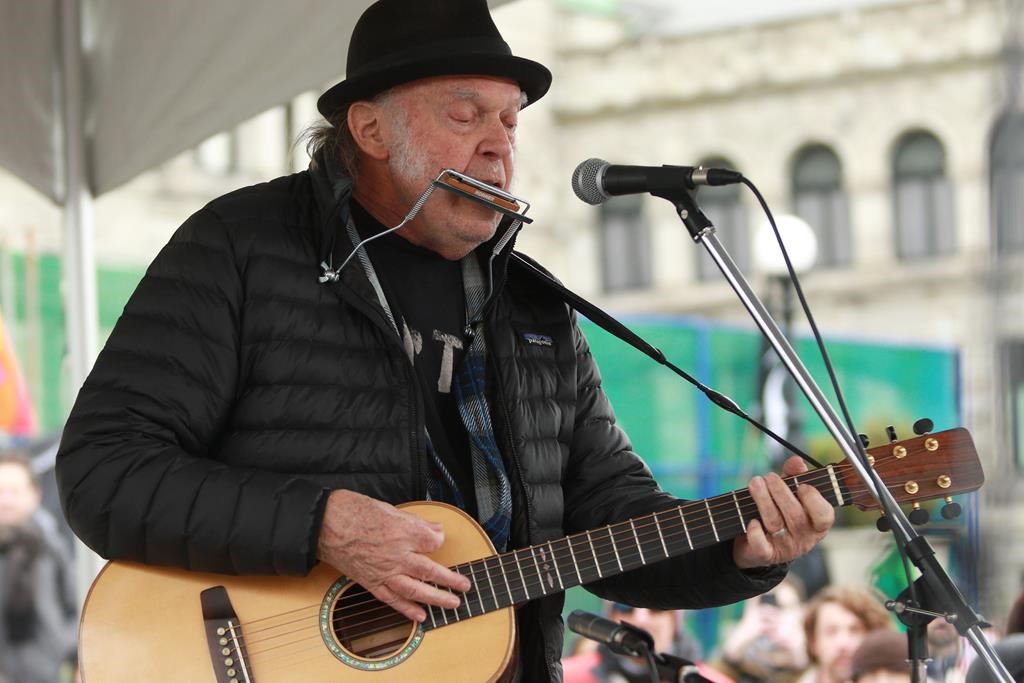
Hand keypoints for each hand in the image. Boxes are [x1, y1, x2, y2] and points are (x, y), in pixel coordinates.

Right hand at [317, 490, 471, 622]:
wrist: (324, 525)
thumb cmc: (353, 512)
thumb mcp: (389, 508)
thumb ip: (416, 522)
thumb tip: (436, 530)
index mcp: (402, 532)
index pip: (432, 541)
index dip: (439, 541)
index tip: (440, 540)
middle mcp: (396, 555)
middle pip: (430, 571)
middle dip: (450, 580)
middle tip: (465, 586)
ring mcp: (384, 571)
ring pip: (415, 589)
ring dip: (436, 599)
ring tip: (453, 604)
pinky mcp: (371, 582)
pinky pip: (392, 599)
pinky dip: (407, 609)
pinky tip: (420, 616)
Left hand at [733, 456, 833, 568]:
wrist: (759, 544)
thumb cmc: (781, 512)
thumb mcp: (791, 493)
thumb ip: (795, 476)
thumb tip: (797, 461)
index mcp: (816, 523)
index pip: (824, 516)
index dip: (814, 500)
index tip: (802, 485)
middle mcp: (804, 537)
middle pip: (795, 515)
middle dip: (781, 492)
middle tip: (769, 476)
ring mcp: (785, 547)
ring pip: (775, 523)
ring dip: (763, 500)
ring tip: (755, 483)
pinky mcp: (766, 554)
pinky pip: (761, 545)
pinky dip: (755, 532)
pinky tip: (751, 520)